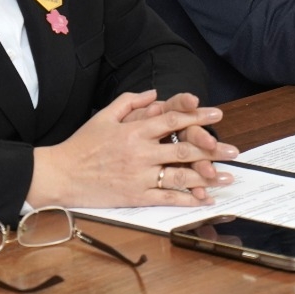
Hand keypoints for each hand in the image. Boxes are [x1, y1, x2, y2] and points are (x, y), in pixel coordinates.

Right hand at [28, 90, 237, 208]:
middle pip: (184, 148)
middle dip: (212, 149)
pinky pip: (166, 197)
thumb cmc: (82, 144)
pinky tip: (203, 200)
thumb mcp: (104, 115)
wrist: (60, 174)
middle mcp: (140, 152)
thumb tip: (154, 93)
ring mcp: (139, 176)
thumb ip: (130, 101)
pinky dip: (186, 199)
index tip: (217, 114)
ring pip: (179, 175)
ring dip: (206, 176)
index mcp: (134, 130)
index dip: (197, 117)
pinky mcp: (135, 196)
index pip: (173, 120)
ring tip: (226, 177)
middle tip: (233, 149)